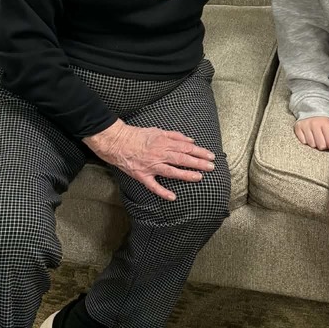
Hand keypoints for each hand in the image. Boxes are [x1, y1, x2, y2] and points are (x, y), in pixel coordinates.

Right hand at [83, 120, 214, 200]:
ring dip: (186, 174)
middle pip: (182, 159)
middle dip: (198, 163)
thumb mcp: (158, 130)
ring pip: (171, 171)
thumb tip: (190, 141)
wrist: (117, 142)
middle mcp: (159, 154)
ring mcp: (151, 166)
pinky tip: (173, 197)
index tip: (210, 156)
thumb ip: (175, 135)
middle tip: (211, 167)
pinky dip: (163, 192)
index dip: (199, 152)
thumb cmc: (138, 135)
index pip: (186, 148)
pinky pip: (153, 186)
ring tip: (199, 177)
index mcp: (164, 142)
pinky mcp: (142, 175)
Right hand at [293, 116, 328, 151]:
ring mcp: (305, 126)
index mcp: (326, 123)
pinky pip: (303, 141)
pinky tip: (309, 135)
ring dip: (315, 143)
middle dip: (323, 145)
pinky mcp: (298, 128)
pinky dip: (306, 140)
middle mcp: (315, 124)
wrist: (312, 108)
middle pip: (321, 145)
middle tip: (324, 141)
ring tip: (317, 138)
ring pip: (312, 144)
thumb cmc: (324, 120)